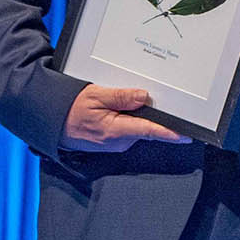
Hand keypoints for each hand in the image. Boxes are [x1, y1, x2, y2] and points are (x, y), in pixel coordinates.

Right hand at [61, 84, 190, 151]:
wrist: (51, 122)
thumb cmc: (70, 109)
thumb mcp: (95, 95)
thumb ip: (121, 97)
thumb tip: (144, 97)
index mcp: (116, 130)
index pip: (150, 131)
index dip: (170, 133)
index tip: (187, 135)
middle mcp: (119, 141)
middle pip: (146, 126)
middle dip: (151, 113)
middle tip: (143, 96)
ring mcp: (116, 144)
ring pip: (137, 127)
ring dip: (137, 115)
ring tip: (118, 101)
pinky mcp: (114, 142)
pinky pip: (129, 129)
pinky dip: (128, 119)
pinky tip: (117, 109)